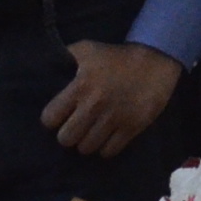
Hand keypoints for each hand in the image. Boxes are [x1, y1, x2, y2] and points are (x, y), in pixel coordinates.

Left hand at [43, 40, 184, 158]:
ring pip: (86, 148)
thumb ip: (65, 59)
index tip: (59, 115)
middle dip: (68, 134)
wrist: (155, 59)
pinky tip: (107, 136)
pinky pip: (109, 151)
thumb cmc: (116, 56)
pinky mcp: (132, 127)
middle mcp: (94, 105)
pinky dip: (106, 147)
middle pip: (66, 139)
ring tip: (91, 132)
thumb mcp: (87, 49)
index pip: (50, 118)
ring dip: (87, 142)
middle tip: (75, 126)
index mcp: (80, 86)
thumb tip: (45, 69)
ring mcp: (114, 118)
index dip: (52, 118)